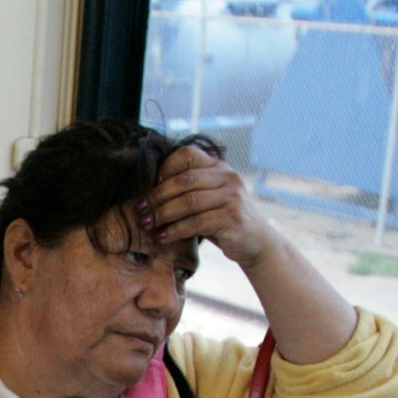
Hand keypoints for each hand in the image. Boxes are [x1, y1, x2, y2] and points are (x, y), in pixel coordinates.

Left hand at [139, 143, 280, 273]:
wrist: (257, 242)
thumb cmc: (224, 220)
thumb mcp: (209, 198)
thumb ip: (188, 190)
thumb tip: (146, 193)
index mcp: (219, 166)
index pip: (186, 155)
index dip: (164, 168)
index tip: (148, 187)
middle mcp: (228, 177)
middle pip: (184, 180)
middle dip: (157, 196)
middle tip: (140, 210)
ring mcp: (232, 196)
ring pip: (188, 202)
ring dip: (163, 214)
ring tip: (147, 224)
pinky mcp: (232, 218)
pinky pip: (196, 222)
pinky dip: (175, 230)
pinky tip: (162, 237)